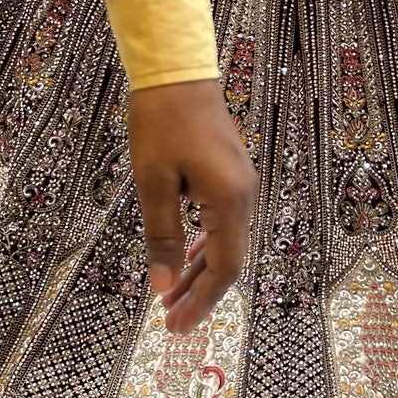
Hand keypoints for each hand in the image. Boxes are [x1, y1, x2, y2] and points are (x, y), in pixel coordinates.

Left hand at [127, 79, 255, 333]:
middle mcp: (244, 197)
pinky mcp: (230, 177)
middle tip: (170, 322)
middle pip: (228, 260)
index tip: (176, 326)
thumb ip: (160, 237)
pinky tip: (185, 260)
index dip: (201, 300)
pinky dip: (203, 247)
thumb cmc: (161, 122)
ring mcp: (240, 186)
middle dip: (199, 293)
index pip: (224, 267)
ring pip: (225, 243)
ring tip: (170, 297)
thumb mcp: (153, 183)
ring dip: (199, 272)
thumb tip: (161, 286)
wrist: (178, 71)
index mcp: (229, 201)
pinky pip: (222, 224)